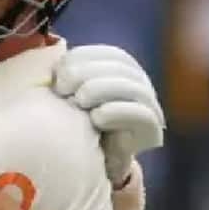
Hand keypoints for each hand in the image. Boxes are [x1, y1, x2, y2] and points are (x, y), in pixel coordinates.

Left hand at [53, 45, 164, 183]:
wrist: (83, 162)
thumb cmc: (69, 120)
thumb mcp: (63, 89)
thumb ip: (64, 68)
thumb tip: (58, 46)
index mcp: (121, 69)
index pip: (110, 53)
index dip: (82, 58)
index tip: (57, 75)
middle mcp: (140, 84)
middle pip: (121, 66)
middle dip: (85, 74)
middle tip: (62, 91)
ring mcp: (149, 107)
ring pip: (132, 86)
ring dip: (99, 89)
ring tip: (78, 103)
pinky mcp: (150, 131)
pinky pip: (141, 115)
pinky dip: (115, 112)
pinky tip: (95, 119)